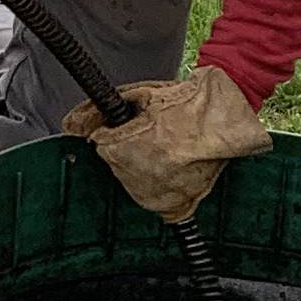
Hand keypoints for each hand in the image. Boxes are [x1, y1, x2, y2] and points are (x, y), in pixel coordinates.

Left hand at [61, 65, 273, 222]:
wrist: (228, 115)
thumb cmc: (188, 101)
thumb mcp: (140, 96)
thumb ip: (99, 111)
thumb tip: (72, 124)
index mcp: (131, 148)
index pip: (101, 144)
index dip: (112, 131)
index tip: (127, 123)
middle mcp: (144, 176)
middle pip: (115, 163)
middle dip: (126, 147)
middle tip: (154, 130)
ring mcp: (162, 193)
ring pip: (131, 180)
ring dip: (140, 165)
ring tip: (167, 144)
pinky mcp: (176, 204)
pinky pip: (151, 194)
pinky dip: (155, 181)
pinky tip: (172, 163)